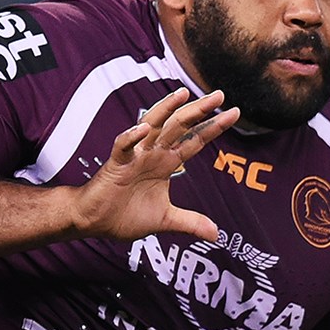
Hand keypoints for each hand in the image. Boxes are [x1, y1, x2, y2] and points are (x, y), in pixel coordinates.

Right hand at [69, 88, 239, 241]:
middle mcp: (153, 154)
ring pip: (152, 126)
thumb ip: (190, 223)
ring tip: (183, 94)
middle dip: (198, 110)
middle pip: (179, 126)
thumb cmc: (125, 214)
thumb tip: (216, 235)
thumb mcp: (166, 220)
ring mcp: (135, 156)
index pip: (194, 141)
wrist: (95, 221)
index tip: (234, 112)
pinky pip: (123, 146)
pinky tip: (143, 128)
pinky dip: (132, 136)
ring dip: (167, 110)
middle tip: (220, 95)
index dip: (213, 127)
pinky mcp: (115, 164)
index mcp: (166, 163)